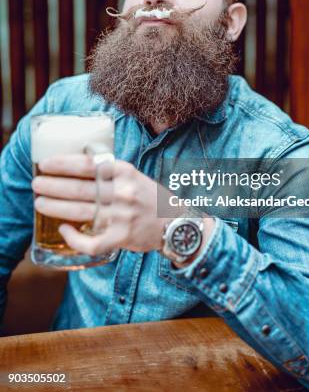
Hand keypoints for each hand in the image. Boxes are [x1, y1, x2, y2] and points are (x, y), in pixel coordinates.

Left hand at [33, 155, 214, 259]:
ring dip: (56, 207)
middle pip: (80, 189)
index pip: (89, 165)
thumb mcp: (134, 175)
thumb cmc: (151, 197)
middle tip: (37, 184)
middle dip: (53, 186)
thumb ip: (110, 171)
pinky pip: (92, 241)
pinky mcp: (122, 238)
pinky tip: (64, 230)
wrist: (176, 222)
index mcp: (126, 172)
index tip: (46, 163)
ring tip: (39, 203)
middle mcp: (124, 192)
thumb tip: (77, 165)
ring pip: (81, 212)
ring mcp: (122, 216)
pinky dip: (75, 238)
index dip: (64, 164)